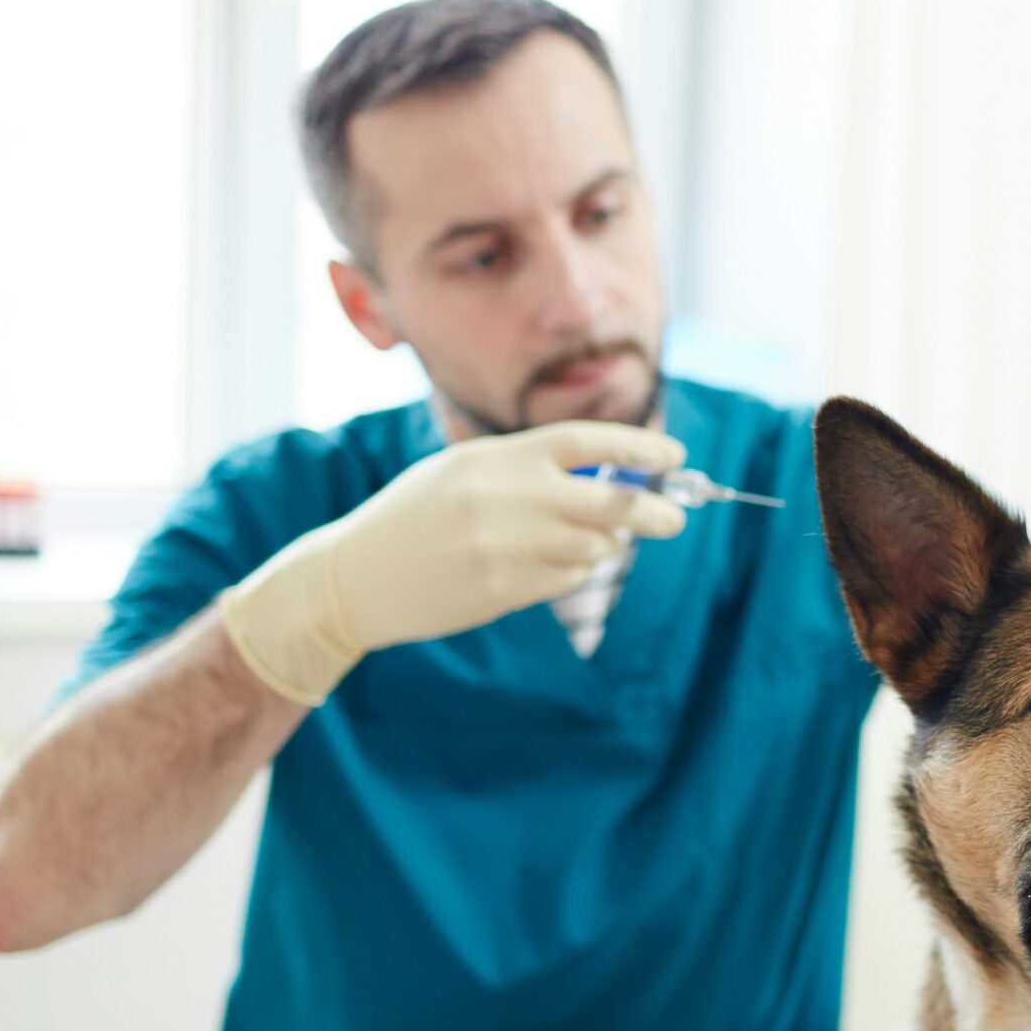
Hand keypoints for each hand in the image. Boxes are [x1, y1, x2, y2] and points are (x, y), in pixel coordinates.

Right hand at [219, 420, 688, 702]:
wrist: (353, 575)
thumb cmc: (416, 519)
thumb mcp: (464, 473)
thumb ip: (529, 471)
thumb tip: (612, 481)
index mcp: (496, 456)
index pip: (585, 441)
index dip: (637, 446)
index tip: (675, 455)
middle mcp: (504, 496)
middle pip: (607, 501)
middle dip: (652, 511)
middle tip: (677, 519)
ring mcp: (503, 544)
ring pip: (590, 547)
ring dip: (602, 546)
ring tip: (590, 543)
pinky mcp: (499, 588)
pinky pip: (564, 581)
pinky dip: (569, 574)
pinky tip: (547, 568)